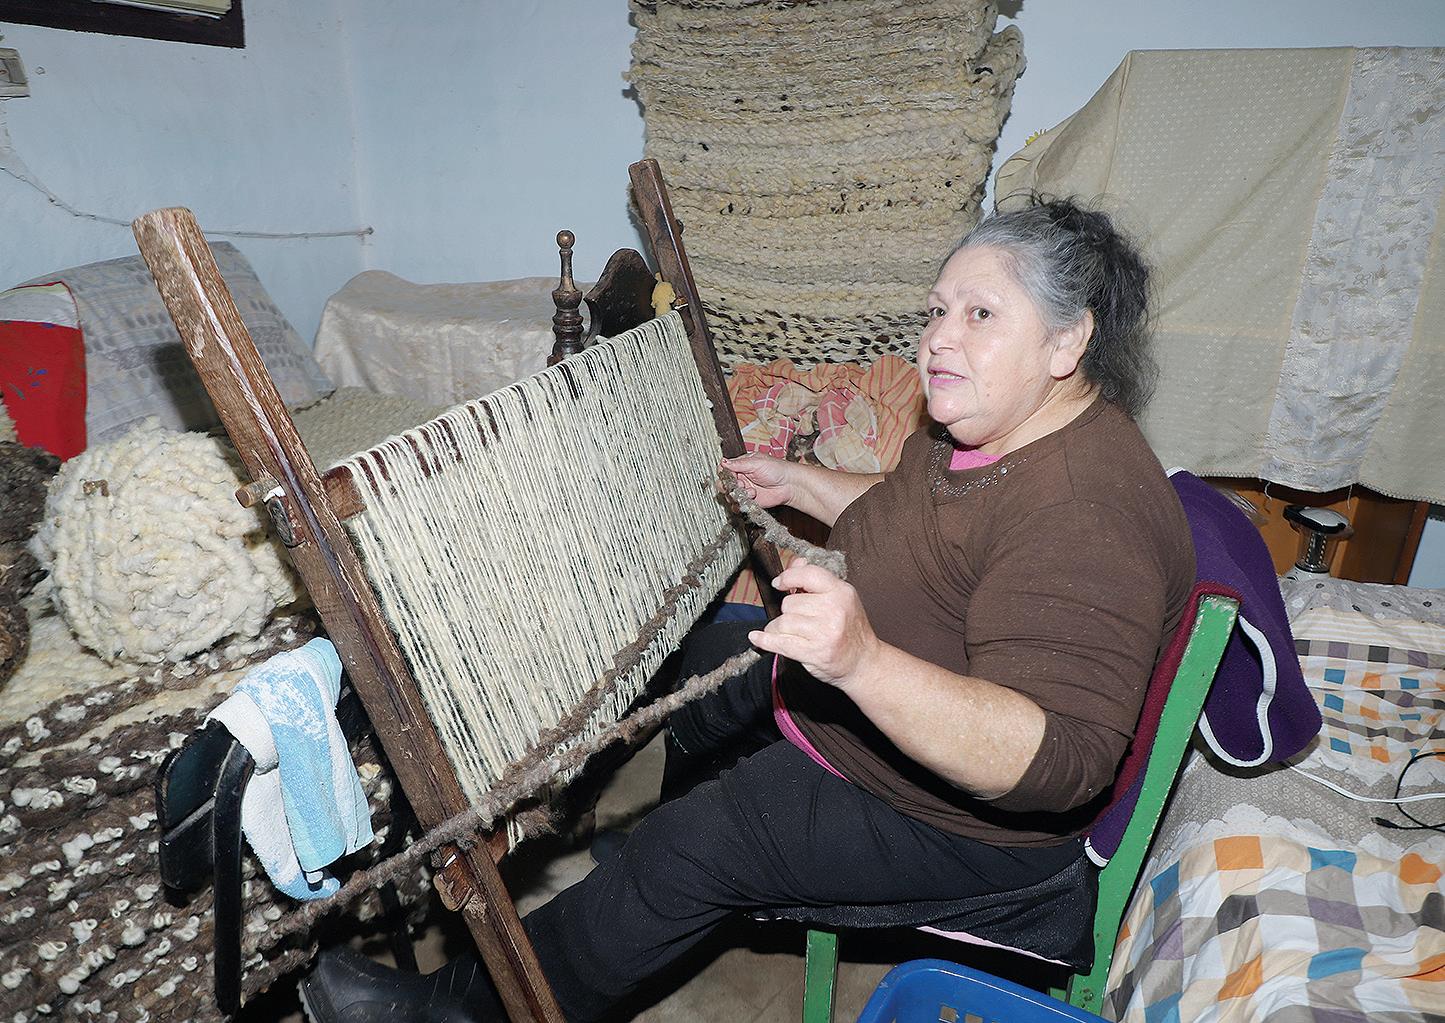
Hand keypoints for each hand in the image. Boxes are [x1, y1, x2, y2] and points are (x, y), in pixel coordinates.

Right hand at [721, 453, 794, 509]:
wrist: (789, 485)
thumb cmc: (777, 469)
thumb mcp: (757, 463)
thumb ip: (739, 464)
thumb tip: (723, 462)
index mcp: (742, 465)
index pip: (724, 470)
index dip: (724, 474)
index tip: (730, 477)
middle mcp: (741, 477)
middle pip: (724, 484)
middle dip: (730, 486)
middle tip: (740, 485)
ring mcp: (745, 490)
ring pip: (730, 495)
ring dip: (737, 495)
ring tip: (750, 492)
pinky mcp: (749, 500)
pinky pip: (738, 504)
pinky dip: (740, 504)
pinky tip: (750, 499)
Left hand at [748, 563, 880, 688]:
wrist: (864, 662)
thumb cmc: (850, 629)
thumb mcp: (840, 599)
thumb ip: (816, 581)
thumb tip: (796, 562)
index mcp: (841, 592)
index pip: (808, 574)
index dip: (789, 577)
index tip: (780, 583)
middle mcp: (834, 610)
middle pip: (790, 602)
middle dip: (787, 611)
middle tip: (795, 618)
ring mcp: (824, 632)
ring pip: (783, 622)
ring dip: (777, 628)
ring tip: (785, 632)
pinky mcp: (814, 652)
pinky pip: (780, 643)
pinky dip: (765, 640)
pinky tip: (758, 638)